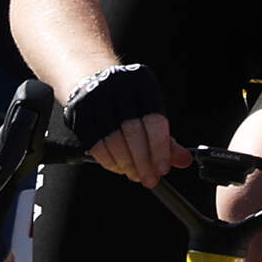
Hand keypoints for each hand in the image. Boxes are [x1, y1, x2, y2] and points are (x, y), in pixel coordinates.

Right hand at [62, 62, 180, 185]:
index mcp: (142, 82)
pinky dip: (108, 160)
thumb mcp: (152, 111)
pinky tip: (119, 167)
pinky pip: (94, 143)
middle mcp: (117, 86)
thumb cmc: (131, 102)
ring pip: (112, 139)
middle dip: (142, 161)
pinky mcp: (77, 111)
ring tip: (136, 175)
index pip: (154, 120)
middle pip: (132, 131)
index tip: (163, 169)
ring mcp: (94, 97)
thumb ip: (168, 138)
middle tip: (149, 179)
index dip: (160, 148)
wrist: (94, 82)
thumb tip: (185, 160)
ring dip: (126, 164)